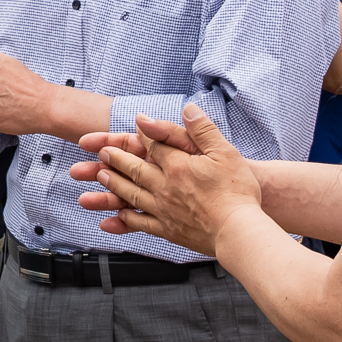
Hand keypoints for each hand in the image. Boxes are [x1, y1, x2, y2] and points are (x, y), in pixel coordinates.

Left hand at [74, 105, 261, 254]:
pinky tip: (116, 217)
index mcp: (177, 165)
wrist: (239, 231)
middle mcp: (164, 187)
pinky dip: (124, 219)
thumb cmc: (237, 193)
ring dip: (114, 184)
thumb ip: (203, 129)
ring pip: (131, 194)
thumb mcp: (225, 152)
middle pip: (134, 169)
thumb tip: (187, 109)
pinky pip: (139, 223)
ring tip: (102, 176)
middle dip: (116, 158)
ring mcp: (163, 210)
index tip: (132, 127)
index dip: (141, 134)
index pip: (153, 145)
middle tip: (102, 153)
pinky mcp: (168, 230)